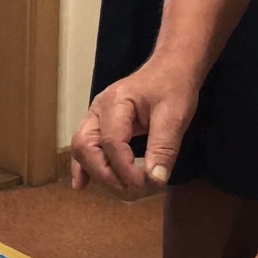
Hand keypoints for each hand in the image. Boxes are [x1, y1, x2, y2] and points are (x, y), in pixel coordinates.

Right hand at [70, 55, 198, 192]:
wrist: (171, 68)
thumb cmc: (173, 87)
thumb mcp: (175, 115)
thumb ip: (164, 148)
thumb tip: (155, 180)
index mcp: (116, 102)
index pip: (111, 142)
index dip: (125, 168)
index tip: (145, 184)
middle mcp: (98, 109)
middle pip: (86, 146)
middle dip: (105, 173)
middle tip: (132, 188)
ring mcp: (95, 116)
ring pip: (81, 148)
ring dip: (95, 172)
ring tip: (119, 187)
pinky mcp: (99, 124)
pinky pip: (84, 147)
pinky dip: (83, 167)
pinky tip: (83, 185)